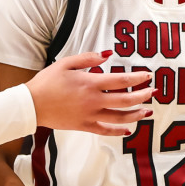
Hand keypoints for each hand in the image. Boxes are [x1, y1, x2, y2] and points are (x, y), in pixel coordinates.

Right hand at [26, 51, 154, 135]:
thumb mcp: (66, 63)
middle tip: (153, 92)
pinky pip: (105, 130)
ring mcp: (89, 115)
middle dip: (143, 96)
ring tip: (147, 111)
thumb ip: (88, 58)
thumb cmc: (47, 82)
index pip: (121, 80)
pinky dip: (118, 131)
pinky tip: (128, 130)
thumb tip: (107, 54)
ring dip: (136, 115)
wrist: (32, 105)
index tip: (148, 76)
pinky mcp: (83, 126)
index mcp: (90, 83)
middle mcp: (93, 100)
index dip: (138, 78)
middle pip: (126, 100)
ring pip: (119, 117)